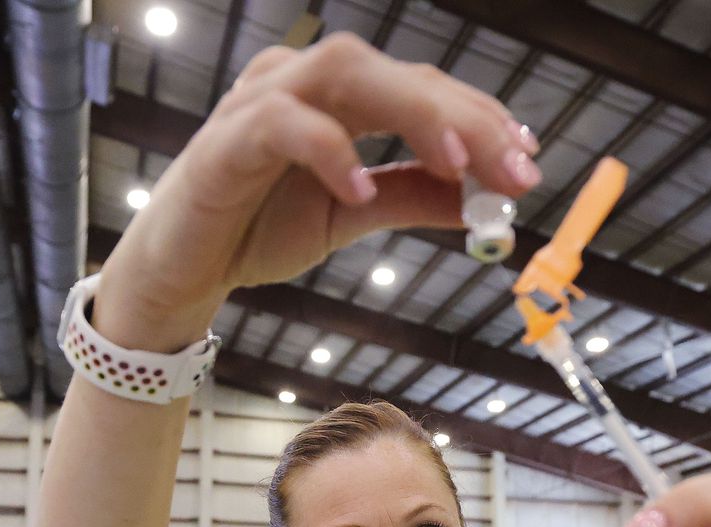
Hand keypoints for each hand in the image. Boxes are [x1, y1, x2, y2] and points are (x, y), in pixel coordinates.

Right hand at [93, 32, 541, 348]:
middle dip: (463, 118)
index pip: (420, 88)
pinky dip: (328, 149)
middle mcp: (299, 85)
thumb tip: (483, 201)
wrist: (184, 271)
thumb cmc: (258, 229)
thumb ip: (411, 199)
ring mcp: (259, 104)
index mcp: (335, 99)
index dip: (479, 118)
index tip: (527, 160)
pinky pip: (282, 125)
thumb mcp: (352, 215)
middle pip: (392, 72)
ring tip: (458, 166)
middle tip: (513, 168)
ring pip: (343, 75)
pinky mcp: (225, 142)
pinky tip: (361, 185)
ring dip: (411, 113)